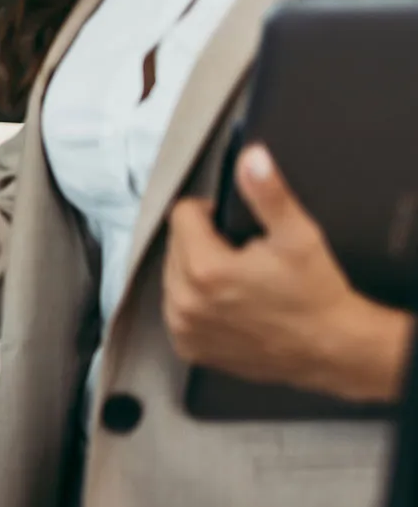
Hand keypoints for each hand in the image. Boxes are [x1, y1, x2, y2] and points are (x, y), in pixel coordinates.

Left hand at [163, 144, 413, 402]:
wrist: (332, 348)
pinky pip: (178, 309)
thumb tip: (251, 157)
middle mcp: (184, 301)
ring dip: (195, 271)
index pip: (182, 214)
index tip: (233, 226)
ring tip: (235, 279)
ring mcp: (183, 327)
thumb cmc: (315, 293)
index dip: (209, 212)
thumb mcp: (298, 236)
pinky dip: (195, 302)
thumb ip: (268, 194)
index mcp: (204, 268)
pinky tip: (226, 303)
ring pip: (173, 277)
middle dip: (202, 242)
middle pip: (175, 246)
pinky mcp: (189, 347)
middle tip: (241, 254)